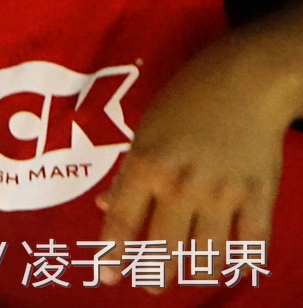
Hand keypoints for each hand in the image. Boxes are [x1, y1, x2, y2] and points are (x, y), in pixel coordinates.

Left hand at [97, 23, 301, 285]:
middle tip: (151, 285)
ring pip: (208, 255)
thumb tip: (108, 206)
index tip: (107, 278)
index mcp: (146, 165)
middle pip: (164, 248)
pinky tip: (231, 266)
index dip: (112, 255)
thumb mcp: (145, 130)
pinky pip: (252, 245)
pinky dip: (242, 262)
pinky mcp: (260, 197)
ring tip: (187, 278)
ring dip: (195, 274)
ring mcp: (224, 194)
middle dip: (154, 275)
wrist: (246, 80)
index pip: (122, 221)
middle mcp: (182, 185)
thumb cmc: (186, 98)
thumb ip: (130, 172)